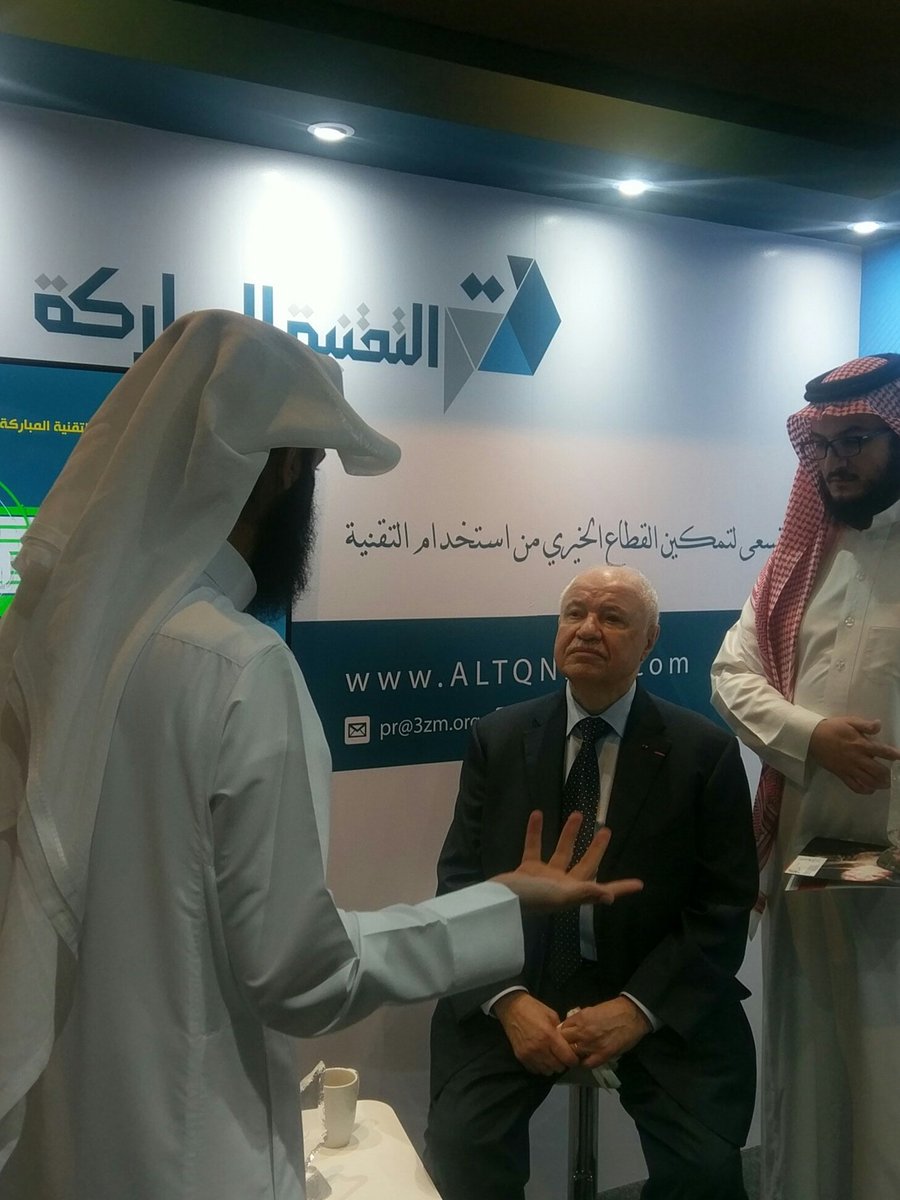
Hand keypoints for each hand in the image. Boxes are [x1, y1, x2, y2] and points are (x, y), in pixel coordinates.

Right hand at [492, 811, 642, 911]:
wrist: (497, 901)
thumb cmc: (531, 898)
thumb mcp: (559, 895)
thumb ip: (583, 892)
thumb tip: (609, 897)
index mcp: (573, 893)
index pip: (602, 890)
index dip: (620, 888)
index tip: (639, 884)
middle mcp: (562, 885)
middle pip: (585, 865)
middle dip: (596, 849)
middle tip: (606, 831)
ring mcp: (544, 877)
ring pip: (561, 851)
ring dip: (569, 834)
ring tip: (578, 814)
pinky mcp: (527, 870)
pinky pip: (534, 848)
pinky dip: (534, 832)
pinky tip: (537, 814)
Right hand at [493, 991, 579, 1075]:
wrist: (512, 1008)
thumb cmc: (533, 1009)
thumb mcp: (551, 1015)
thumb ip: (560, 1031)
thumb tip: (567, 1043)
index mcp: (549, 1036)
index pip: (567, 1058)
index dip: (573, 1060)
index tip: (574, 1058)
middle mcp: (539, 1048)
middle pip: (558, 1067)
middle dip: (563, 1063)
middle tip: (562, 1056)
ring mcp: (529, 1054)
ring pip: (547, 1071)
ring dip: (552, 1066)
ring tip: (552, 1057)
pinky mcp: (521, 1057)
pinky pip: (535, 1070)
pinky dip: (541, 1067)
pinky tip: (541, 1058)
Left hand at [559, 996, 650, 1068]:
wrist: (631, 1015)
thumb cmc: (613, 1010)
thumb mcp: (591, 1010)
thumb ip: (579, 1019)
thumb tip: (570, 1027)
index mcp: (580, 1018)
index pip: (561, 1029)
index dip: (561, 1034)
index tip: (563, 1037)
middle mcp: (583, 1032)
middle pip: (564, 1042)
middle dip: (564, 1044)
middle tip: (567, 1047)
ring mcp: (592, 1045)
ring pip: (573, 1054)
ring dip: (573, 1054)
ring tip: (575, 1055)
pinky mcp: (602, 1055)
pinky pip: (587, 1064)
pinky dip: (584, 1063)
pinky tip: (586, 1060)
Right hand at [808, 716, 899, 793]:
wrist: (812, 737)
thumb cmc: (832, 728)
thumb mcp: (849, 721)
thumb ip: (865, 725)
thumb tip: (879, 724)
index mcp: (861, 744)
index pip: (882, 751)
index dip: (893, 755)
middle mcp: (857, 758)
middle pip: (877, 771)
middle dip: (887, 774)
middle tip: (892, 775)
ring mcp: (849, 768)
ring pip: (868, 781)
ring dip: (879, 784)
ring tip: (885, 784)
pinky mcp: (841, 774)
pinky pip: (854, 786)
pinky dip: (864, 790)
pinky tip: (870, 789)